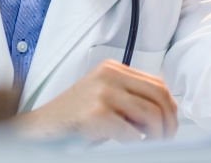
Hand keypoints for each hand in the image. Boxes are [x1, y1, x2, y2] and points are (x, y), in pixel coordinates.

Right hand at [13, 60, 178, 142]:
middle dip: (169, 121)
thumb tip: (164, 110)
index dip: (170, 106)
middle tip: (166, 137)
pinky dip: (135, 141)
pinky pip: (130, 132)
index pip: (157, 83)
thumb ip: (129, 95)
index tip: (171, 123)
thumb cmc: (73, 118)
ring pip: (150, 113)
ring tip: (151, 142)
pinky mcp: (95, 114)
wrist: (39, 128)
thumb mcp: (103, 95)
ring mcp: (102, 93)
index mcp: (113, 68)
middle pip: (159, 96)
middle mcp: (109, 75)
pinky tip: (128, 143)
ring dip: (157, 133)